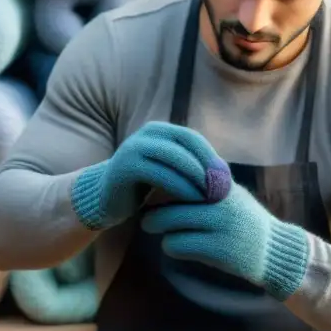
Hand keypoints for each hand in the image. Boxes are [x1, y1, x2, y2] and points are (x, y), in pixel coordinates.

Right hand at [71, 121, 230, 230]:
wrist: (105, 199)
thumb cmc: (142, 187)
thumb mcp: (167, 171)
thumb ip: (188, 166)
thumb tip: (223, 172)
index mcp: (158, 131)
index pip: (191, 138)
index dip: (210, 156)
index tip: (226, 177)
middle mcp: (146, 134)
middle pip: (185, 144)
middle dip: (206, 165)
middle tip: (222, 186)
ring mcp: (134, 147)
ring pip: (174, 157)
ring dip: (196, 176)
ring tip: (211, 195)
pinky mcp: (126, 166)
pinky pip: (160, 173)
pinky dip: (180, 185)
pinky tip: (192, 199)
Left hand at [141, 182, 309, 300]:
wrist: (275, 251)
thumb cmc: (248, 223)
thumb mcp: (233, 197)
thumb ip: (209, 187)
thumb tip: (176, 175)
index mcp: (222, 188)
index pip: (184, 182)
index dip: (165, 190)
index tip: (154, 198)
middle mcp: (221, 204)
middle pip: (174, 206)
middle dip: (155, 215)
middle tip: (146, 220)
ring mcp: (221, 227)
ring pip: (173, 226)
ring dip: (163, 232)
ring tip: (161, 234)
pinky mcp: (219, 250)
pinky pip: (180, 246)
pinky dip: (173, 247)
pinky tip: (175, 247)